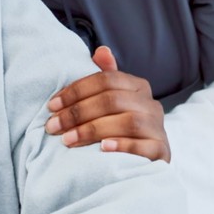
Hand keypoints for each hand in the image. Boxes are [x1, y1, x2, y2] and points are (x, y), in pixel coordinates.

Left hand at [45, 46, 167, 160]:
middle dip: (78, 112)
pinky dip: (122, 146)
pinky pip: (144, 147)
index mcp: (138, 87)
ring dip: (93, 130)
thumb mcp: (110, 102)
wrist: (143, 163)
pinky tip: (102, 149)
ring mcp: (158, 128)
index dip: (76, 91)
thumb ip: (104, 78)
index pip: (106, 80)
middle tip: (53, 126)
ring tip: (67, 140)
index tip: (52, 106)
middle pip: (113, 100)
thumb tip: (101, 50)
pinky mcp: (162, 151)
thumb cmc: (119, 130)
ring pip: (128, 122)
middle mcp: (151, 104)